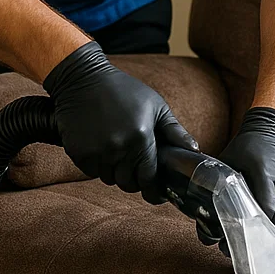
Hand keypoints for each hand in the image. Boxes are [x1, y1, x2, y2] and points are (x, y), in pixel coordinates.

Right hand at [43, 40, 197, 203]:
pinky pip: (92, 171)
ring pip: (110, 179)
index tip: (157, 193)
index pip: (149, 178)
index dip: (154, 190)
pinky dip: (99, 165)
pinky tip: (101, 145)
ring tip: (118, 150)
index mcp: (141, 138)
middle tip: (136, 166)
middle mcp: (119, 149)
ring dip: (116, 171)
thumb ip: (175, 131)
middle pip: (129, 183)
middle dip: (135, 179)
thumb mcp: (156, 106)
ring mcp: (97, 152)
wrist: (84, 80)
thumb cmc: (124, 90)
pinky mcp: (79, 153)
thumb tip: (195, 150)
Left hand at [197, 106, 274, 255]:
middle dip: (261, 238)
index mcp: (263, 172)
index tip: (234, 240)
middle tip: (242, 251)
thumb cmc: (246, 147)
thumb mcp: (228, 160)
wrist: (274, 130)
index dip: (251, 226)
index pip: (264, 205)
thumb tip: (202, 215)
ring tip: (261, 254)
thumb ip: (218, 184)